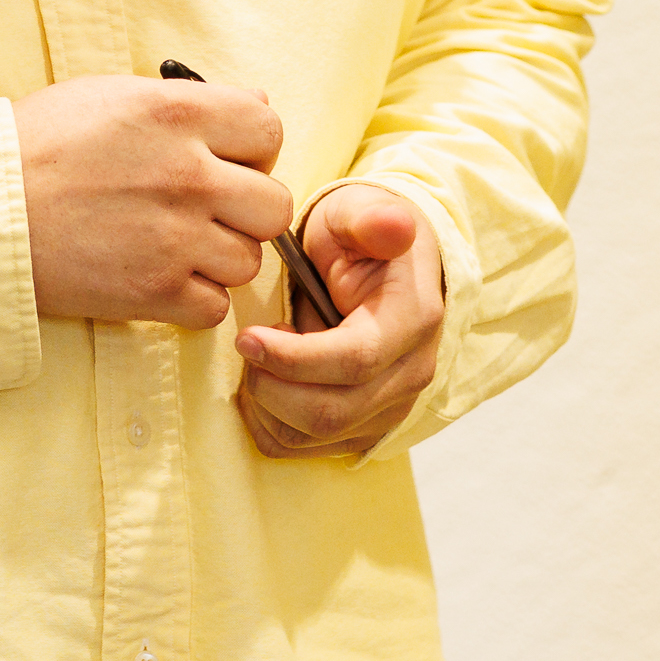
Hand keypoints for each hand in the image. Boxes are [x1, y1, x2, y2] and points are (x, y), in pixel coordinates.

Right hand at [19, 74, 289, 326]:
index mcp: (180, 114)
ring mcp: (176, 238)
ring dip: (218, 258)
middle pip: (273, 206)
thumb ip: (190, 101)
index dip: (251, 150)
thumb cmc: (37, 146)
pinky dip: (193, 299)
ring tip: (172, 244)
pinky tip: (161, 277)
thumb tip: (257, 106)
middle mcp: (189, 175)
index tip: (224, 161)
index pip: (270, 131)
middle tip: (205, 210)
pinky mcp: (155, 292)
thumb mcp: (112, 95)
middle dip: (246, 210)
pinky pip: (214, 307)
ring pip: (248, 261)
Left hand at [234, 181, 444, 459]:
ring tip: (259, 358)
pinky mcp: (368, 429)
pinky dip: (272, 422)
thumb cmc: (360, 237)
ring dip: (267, 404)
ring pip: (315, 436)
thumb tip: (393, 226)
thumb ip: (370, 219)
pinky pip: (307, 449)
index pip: (353, 360)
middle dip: (270, 386)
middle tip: (247, 344)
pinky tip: (267, 381)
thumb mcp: (358, 212)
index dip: (291, 358)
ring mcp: (393, 408)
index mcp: (413, 320)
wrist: (387, 268)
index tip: (246, 336)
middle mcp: (411, 373)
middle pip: (330, 412)